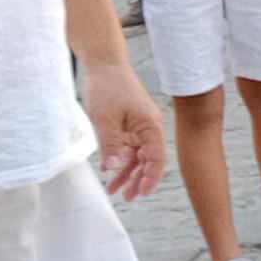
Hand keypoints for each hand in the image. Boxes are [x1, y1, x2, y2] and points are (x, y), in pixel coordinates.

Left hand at [82, 59, 166, 200]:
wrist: (104, 63)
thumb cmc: (108, 86)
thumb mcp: (105, 119)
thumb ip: (111, 145)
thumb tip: (114, 168)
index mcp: (151, 127)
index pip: (156, 159)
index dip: (150, 178)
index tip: (142, 193)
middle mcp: (149, 129)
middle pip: (148, 161)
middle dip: (137, 180)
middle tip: (126, 197)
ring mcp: (139, 127)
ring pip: (136, 156)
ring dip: (126, 172)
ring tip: (114, 189)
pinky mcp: (129, 124)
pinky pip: (128, 147)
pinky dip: (120, 159)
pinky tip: (110, 170)